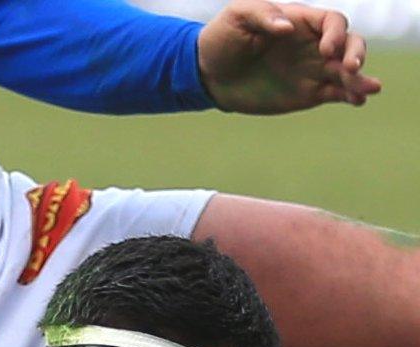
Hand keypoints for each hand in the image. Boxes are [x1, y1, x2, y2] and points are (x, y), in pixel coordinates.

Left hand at [199, 1, 381, 113]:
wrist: (207, 74)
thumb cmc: (222, 37)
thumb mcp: (237, 16)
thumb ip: (263, 15)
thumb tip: (286, 28)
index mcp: (301, 22)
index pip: (333, 22)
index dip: (336, 34)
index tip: (324, 50)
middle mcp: (313, 44)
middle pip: (349, 44)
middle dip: (356, 53)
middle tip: (351, 68)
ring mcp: (312, 69)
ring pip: (346, 71)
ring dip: (360, 79)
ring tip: (370, 88)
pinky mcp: (307, 92)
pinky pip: (335, 93)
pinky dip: (349, 96)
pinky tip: (357, 100)